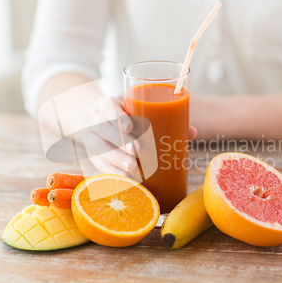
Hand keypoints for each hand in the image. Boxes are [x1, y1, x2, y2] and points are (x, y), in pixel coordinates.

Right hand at [83, 96, 197, 176]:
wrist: (99, 122)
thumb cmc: (127, 117)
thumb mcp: (138, 111)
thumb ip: (163, 119)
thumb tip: (192, 132)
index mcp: (106, 104)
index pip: (107, 106)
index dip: (117, 116)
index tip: (130, 126)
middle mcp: (93, 119)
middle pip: (103, 129)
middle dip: (120, 141)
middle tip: (136, 151)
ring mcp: (89, 138)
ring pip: (97, 148)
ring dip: (115, 159)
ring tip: (133, 168)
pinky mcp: (90, 155)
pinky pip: (97, 164)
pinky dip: (110, 172)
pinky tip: (123, 178)